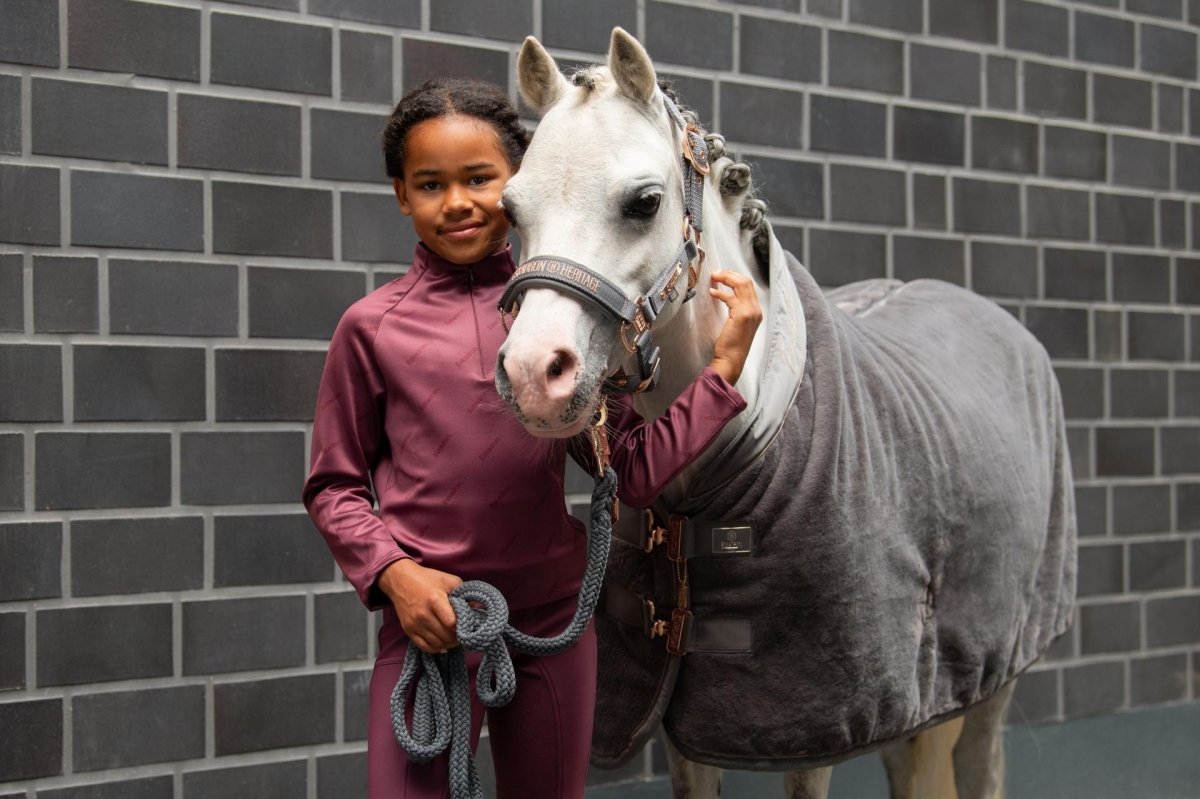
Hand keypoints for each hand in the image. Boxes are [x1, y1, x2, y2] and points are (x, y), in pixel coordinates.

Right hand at [377, 559, 462, 653]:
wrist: (400, 580)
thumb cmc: (427, 579)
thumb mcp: (448, 580)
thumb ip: (464, 594)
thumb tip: (475, 609)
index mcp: (435, 600)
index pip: (452, 623)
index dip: (462, 626)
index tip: (467, 625)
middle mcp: (423, 614)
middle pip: (445, 636)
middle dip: (457, 638)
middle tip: (463, 634)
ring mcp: (414, 624)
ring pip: (436, 644)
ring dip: (448, 644)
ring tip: (454, 639)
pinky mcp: (408, 630)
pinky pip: (424, 647)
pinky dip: (435, 649)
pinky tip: (443, 645)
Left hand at [708, 270, 762, 385]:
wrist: (731, 360)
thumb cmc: (730, 346)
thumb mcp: (736, 324)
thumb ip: (735, 310)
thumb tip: (726, 296)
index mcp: (756, 312)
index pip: (749, 286)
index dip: (735, 277)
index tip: (722, 276)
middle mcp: (756, 310)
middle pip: (746, 281)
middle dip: (730, 274)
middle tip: (716, 273)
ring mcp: (751, 312)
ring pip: (741, 284)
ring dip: (726, 278)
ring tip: (714, 277)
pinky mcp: (742, 315)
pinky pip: (730, 297)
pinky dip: (720, 293)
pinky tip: (712, 293)